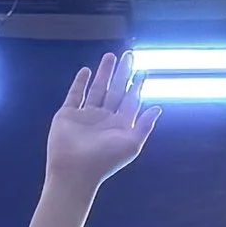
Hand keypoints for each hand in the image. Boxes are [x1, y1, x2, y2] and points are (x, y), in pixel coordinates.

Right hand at [43, 52, 156, 203]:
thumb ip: (144, 125)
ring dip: (104, 73)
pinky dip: (79, 83)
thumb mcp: (131, 144)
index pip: (130, 100)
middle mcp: (104, 118)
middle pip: (115, 90)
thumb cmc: (104, 161)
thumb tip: (158, 108)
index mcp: (119, 125)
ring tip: (110, 56)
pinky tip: (85, 71)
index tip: (142, 70)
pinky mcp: (68, 115)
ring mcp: (86, 116)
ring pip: (97, 89)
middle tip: (129, 55)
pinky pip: (75, 95)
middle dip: (122, 73)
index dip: (136, 85)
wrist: (74, 171)